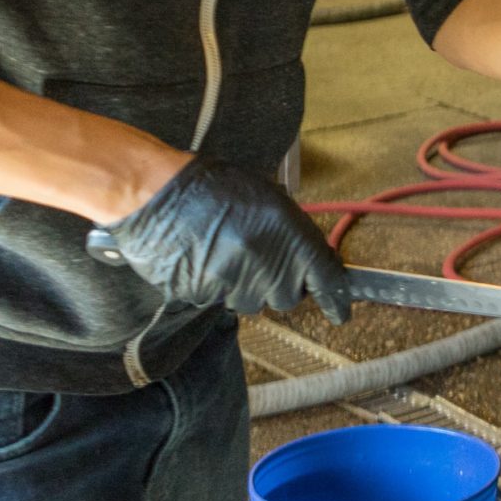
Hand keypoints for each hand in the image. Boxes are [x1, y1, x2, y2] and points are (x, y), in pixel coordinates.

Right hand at [100, 156, 351, 321]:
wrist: (158, 194)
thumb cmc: (215, 187)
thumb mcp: (269, 199)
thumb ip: (293, 233)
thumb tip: (310, 260)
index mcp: (289, 234)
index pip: (325, 277)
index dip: (336, 298)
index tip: (342, 313)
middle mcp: (266, 263)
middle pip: (288, 297)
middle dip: (279, 284)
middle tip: (259, 259)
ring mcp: (233, 282)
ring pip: (253, 302)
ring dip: (246, 286)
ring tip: (226, 254)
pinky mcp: (204, 296)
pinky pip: (220, 302)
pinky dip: (216, 287)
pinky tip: (205, 260)